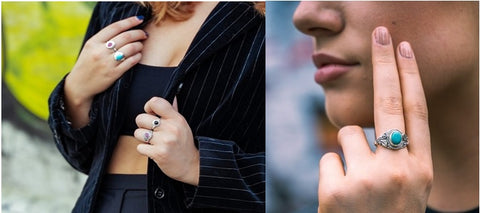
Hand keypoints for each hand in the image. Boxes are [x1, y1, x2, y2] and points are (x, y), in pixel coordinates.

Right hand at [64, 16, 146, 118]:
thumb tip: (124, 28)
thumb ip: (103, 39)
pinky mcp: (113, 74)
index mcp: (93, 42)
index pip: (115, 27)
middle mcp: (100, 52)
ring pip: (130, 49)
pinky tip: (138, 55)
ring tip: (141, 45)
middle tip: (144, 34)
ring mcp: (107, 63)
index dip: (129, 22)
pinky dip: (137, 57)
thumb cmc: (87, 64)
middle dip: (138, 33)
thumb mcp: (90, 48)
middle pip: (125, 37)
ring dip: (139, 45)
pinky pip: (130, 62)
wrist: (79, 85)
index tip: (139, 19)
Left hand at [135, 97, 199, 185]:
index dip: (148, 107)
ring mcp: (164, 141)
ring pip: (138, 133)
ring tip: (153, 142)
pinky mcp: (158, 153)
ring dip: (143, 139)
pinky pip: (140, 147)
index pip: (156, 102)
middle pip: (141, 118)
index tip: (151, 113)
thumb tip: (173, 96)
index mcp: (176, 119)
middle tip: (152, 131)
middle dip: (143, 125)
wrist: (192, 165)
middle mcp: (171, 128)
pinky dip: (145, 150)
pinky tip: (154, 151)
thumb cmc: (185, 145)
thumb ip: (174, 110)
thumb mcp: (183, 125)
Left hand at [317, 27, 432, 211]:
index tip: (404, 48)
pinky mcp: (337, 189)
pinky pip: (327, 157)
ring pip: (347, 134)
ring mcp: (369, 180)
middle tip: (381, 31)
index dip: (410, 77)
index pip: (417, 113)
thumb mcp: (406, 190)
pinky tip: (339, 196)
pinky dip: (330, 172)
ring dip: (347, 153)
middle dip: (384, 61)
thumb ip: (397, 157)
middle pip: (388, 102)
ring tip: (355, 185)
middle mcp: (400, 172)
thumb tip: (368, 123)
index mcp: (421, 171)